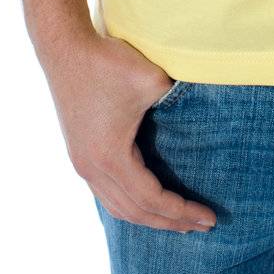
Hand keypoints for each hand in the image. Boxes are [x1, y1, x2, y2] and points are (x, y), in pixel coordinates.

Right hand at [38, 24, 216, 232]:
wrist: (65, 48)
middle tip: (201, 226)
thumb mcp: (152, 79)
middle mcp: (92, 169)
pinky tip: (146, 201)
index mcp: (111, 158)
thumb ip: (179, 101)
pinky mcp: (80, 153)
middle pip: (136, 212)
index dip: (182, 212)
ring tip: (178, 220)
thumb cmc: (107, 63)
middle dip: (170, 222)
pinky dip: (131, 204)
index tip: (209, 218)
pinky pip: (107, 194)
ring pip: (118, 208)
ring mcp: (82, 164)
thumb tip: (201, 114)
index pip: (152, 199)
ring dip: (149, 217)